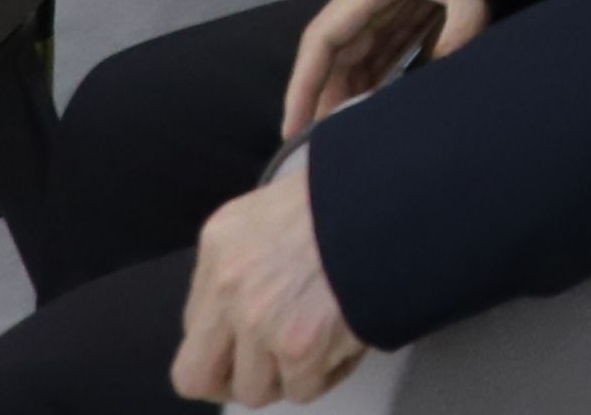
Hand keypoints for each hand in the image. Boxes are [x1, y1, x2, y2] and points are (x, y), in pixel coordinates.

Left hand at [170, 167, 363, 404]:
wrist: (395, 201)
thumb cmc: (348, 200)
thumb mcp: (275, 211)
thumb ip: (249, 259)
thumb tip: (244, 311)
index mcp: (220, 244)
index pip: (195, 324)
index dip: (227, 340)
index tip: (250, 341)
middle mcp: (228, 286)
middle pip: (196, 375)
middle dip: (231, 381)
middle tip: (265, 372)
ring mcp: (260, 321)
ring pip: (254, 390)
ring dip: (288, 377)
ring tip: (320, 346)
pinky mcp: (299, 348)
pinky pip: (303, 390)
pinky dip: (327, 375)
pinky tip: (344, 343)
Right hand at [278, 0, 490, 138]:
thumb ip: (455, 39)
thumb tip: (434, 90)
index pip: (323, 39)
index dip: (302, 86)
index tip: (291, 128)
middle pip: (339, 50)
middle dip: (328, 96)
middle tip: (322, 146)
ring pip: (364, 49)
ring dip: (356, 88)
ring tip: (349, 134)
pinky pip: (391, 41)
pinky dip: (384, 73)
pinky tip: (383, 103)